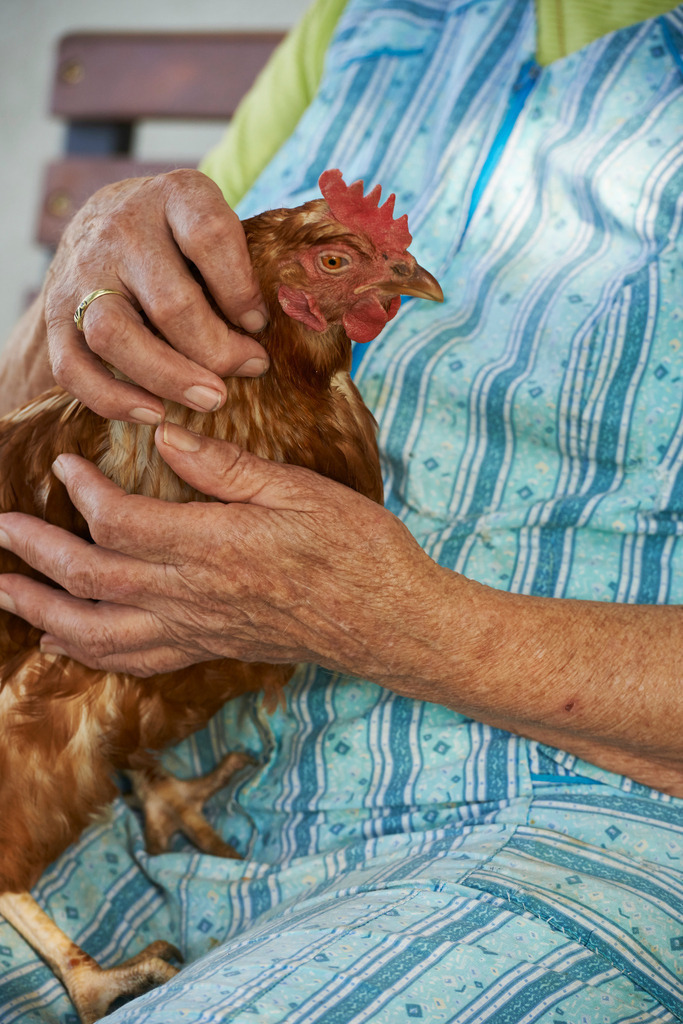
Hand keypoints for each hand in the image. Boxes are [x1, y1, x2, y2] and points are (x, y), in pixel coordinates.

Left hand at [0, 424, 446, 679]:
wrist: (391, 622)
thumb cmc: (357, 550)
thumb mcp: (300, 492)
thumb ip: (227, 469)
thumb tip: (167, 440)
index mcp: (213, 546)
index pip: (120, 523)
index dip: (82, 493)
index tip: (66, 465)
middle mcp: (194, 596)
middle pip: (92, 580)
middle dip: (35, 556)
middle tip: (0, 531)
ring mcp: (200, 630)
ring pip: (99, 633)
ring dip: (44, 612)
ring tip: (5, 594)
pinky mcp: (212, 648)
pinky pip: (137, 661)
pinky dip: (92, 653)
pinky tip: (66, 643)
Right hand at [44, 170, 269, 422]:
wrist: (97, 230)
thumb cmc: (178, 241)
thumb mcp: (211, 228)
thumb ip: (239, 268)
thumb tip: (271, 334)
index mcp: (174, 196)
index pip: (209, 236)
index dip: (241, 289)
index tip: (259, 325)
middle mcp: (121, 228)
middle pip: (170, 303)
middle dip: (216, 350)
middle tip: (249, 369)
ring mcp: (82, 272)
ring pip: (116, 335)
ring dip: (169, 377)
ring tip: (210, 399)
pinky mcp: (56, 316)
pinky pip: (74, 368)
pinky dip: (114, 400)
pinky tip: (153, 414)